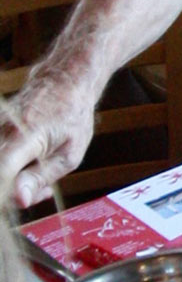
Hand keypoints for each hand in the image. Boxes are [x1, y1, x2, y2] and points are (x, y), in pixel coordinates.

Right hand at [0, 61, 99, 207]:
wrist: (65, 80)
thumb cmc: (73, 116)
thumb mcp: (69, 153)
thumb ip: (40, 177)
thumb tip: (19, 201)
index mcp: (26, 135)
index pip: (3, 171)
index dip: (8, 193)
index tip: (23, 199)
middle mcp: (3, 129)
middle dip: (14, 193)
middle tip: (40, 191)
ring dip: (13, 182)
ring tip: (38, 177)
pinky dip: (11, 169)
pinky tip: (29, 168)